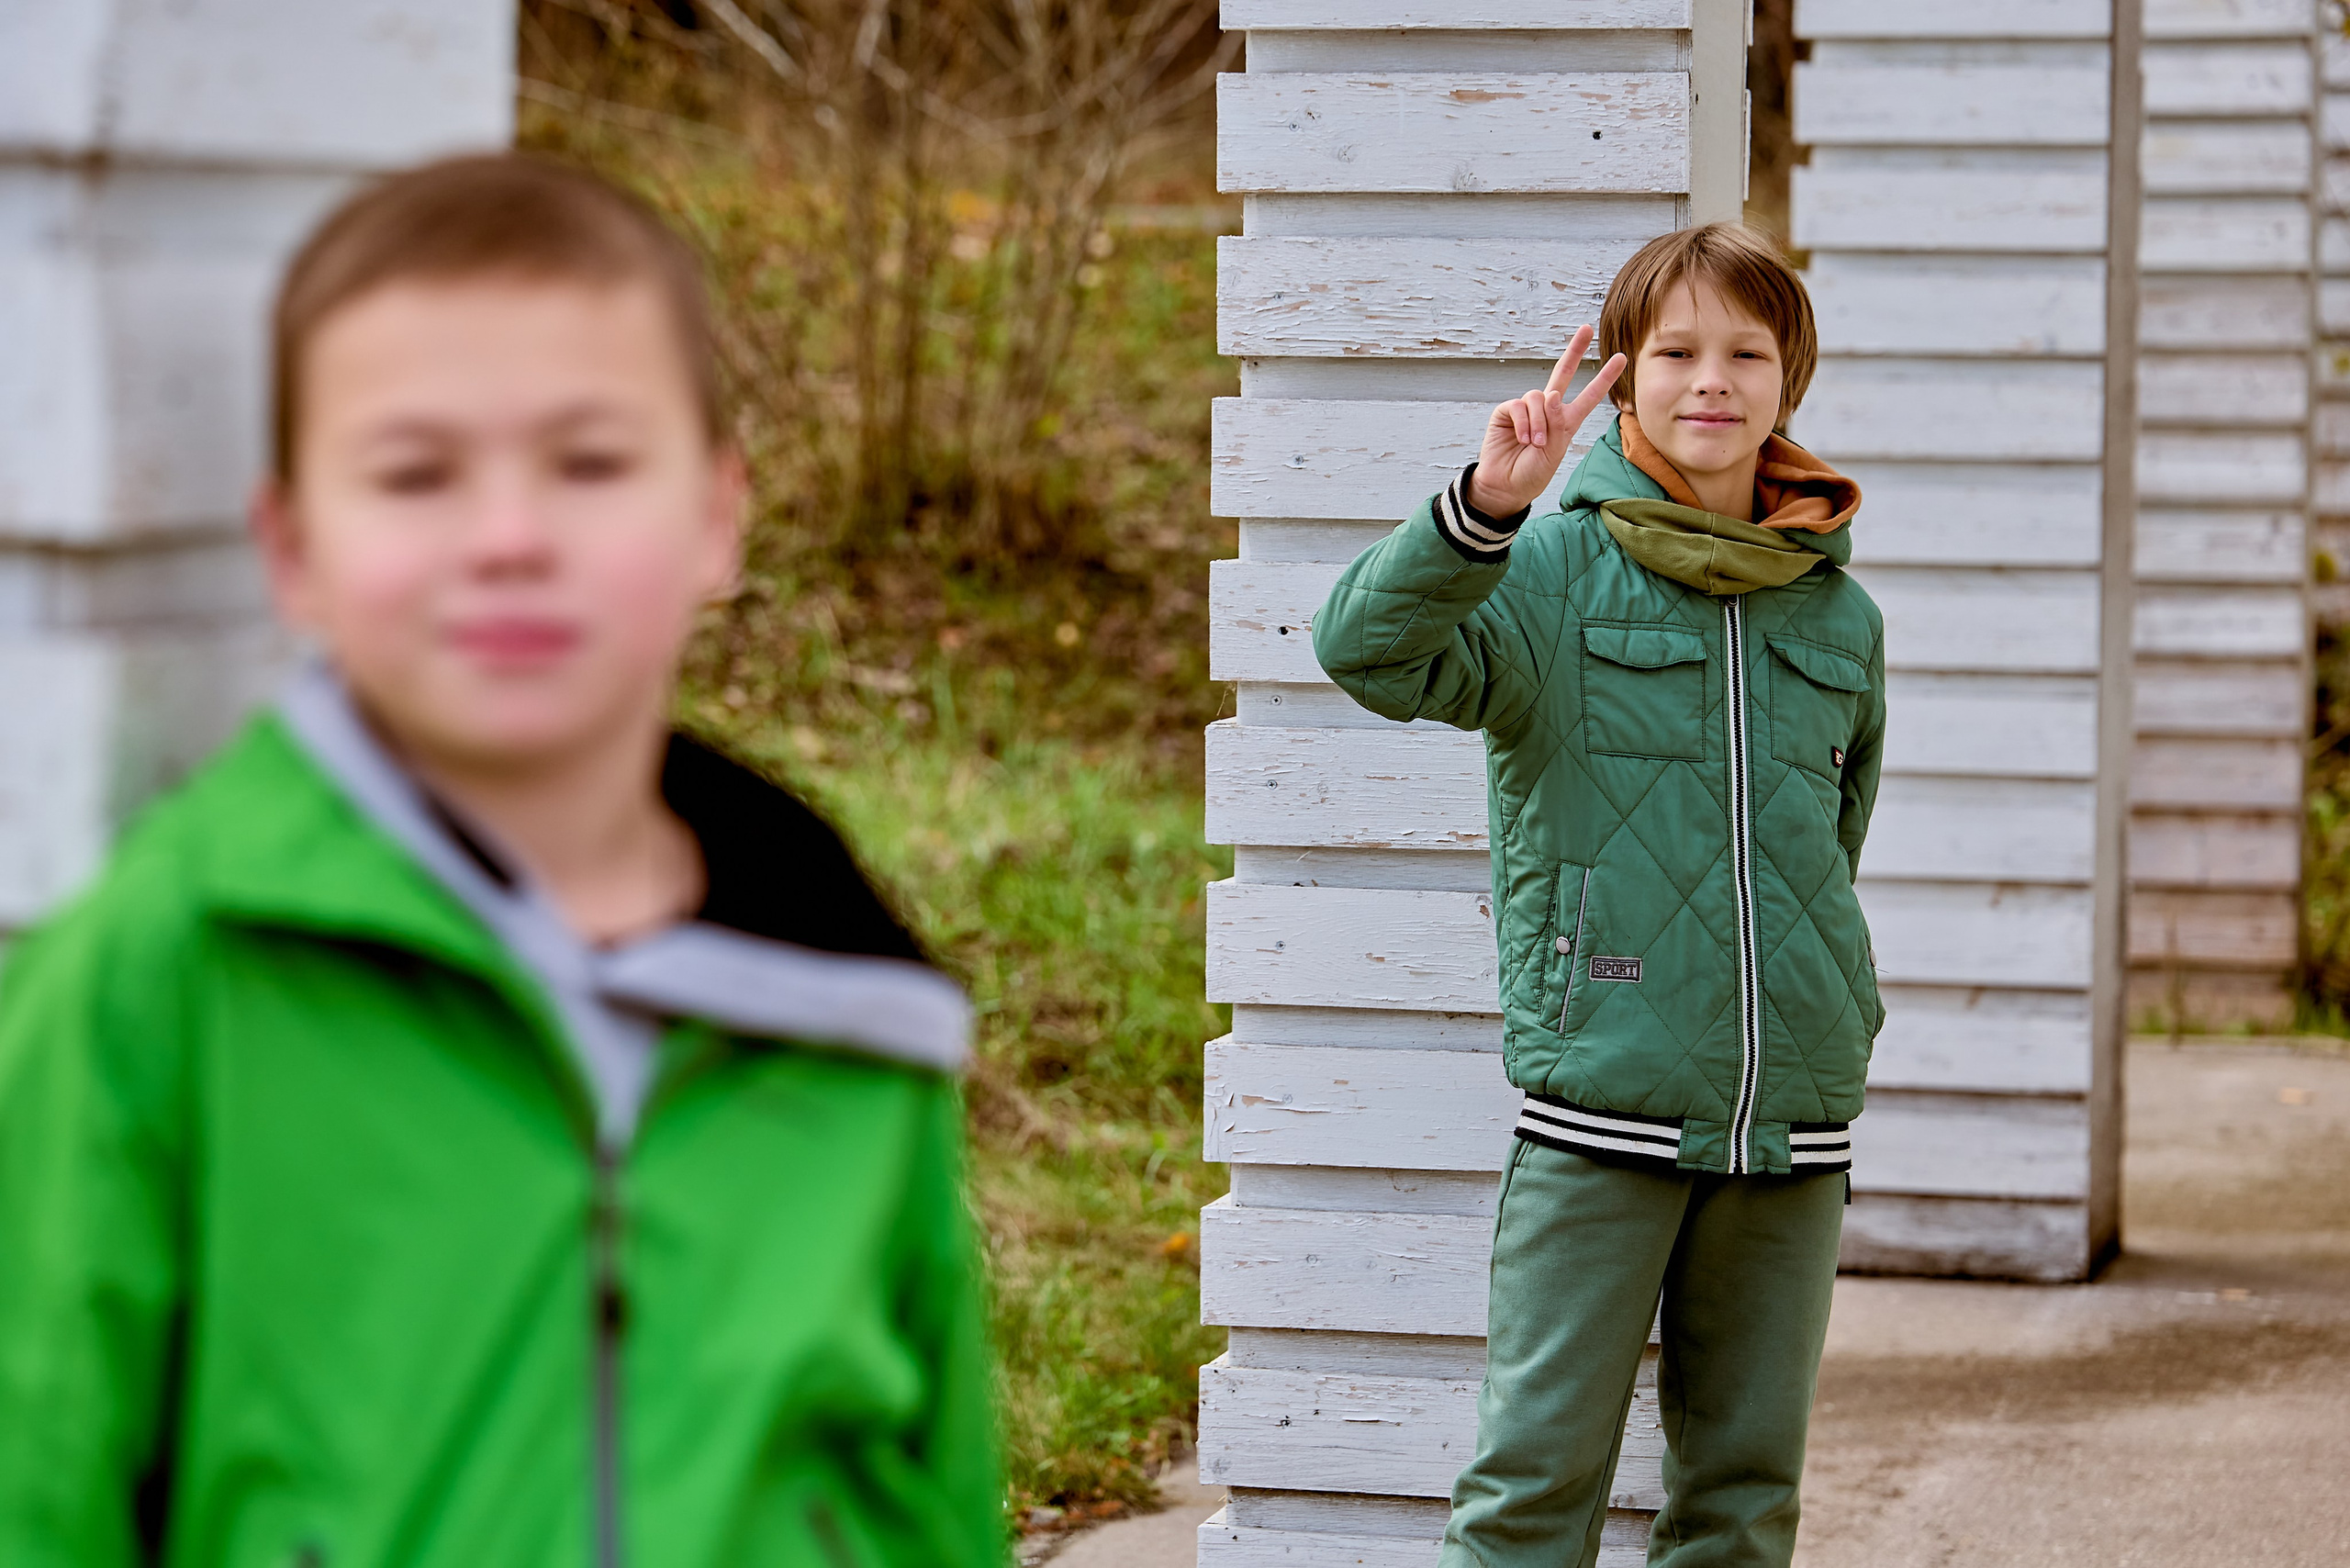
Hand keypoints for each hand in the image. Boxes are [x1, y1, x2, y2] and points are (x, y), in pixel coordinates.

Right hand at [1465, 325, 1627, 517]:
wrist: (1505, 486)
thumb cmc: (1532, 473)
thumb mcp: (1553, 453)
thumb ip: (1556, 424)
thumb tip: (1551, 394)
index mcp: (1566, 422)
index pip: (1589, 396)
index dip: (1605, 378)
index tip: (1622, 358)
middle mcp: (1548, 410)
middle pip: (1563, 372)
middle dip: (1574, 350)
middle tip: (1586, 328)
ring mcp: (1527, 409)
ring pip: (1539, 397)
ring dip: (1540, 421)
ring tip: (1535, 443)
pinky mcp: (1506, 412)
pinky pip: (1519, 406)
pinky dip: (1524, 423)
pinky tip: (1522, 439)